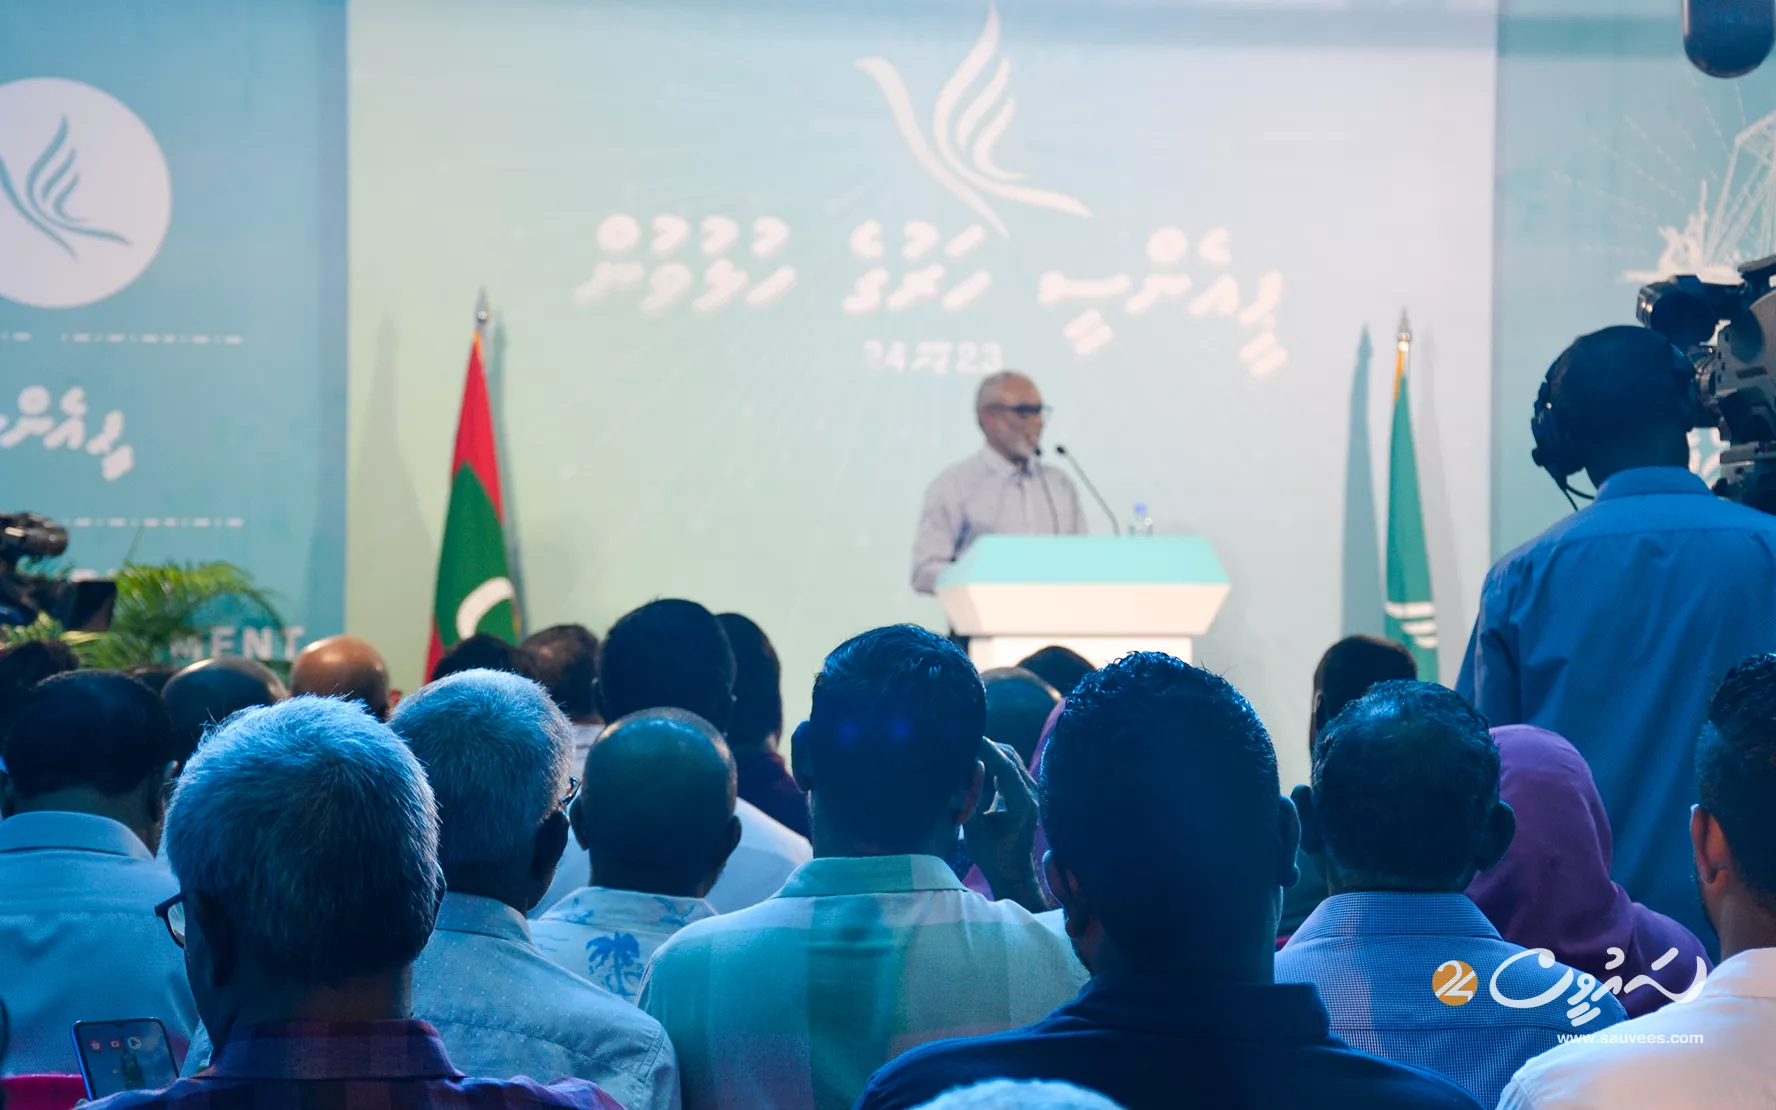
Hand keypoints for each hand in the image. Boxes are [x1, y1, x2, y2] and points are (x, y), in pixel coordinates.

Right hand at [963, 738, 1048, 912]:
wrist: (1013, 872)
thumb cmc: (994, 856)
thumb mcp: (975, 831)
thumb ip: (967, 803)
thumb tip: (957, 776)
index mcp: (1023, 803)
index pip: (1005, 766)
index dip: (986, 748)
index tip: (968, 736)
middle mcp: (1032, 793)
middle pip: (1010, 756)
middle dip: (986, 745)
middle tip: (961, 739)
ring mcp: (1030, 791)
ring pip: (1011, 758)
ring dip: (990, 751)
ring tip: (965, 747)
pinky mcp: (1024, 791)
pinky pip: (1010, 767)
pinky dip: (993, 760)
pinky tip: (975, 760)